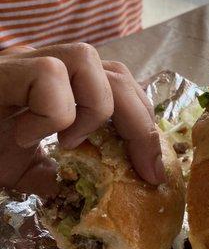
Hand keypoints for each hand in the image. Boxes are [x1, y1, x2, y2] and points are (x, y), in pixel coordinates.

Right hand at [0, 43, 164, 195]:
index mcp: (64, 85)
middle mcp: (49, 64)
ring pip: (87, 58)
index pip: (123, 86)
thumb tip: (94, 189)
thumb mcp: (25, 167)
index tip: (153, 170)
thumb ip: (61, 173)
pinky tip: (29, 138)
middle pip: (118, 73)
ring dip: (93, 110)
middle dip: (139, 126)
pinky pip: (49, 74)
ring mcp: (24, 61)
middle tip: (141, 169)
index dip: (145, 125)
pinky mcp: (2, 70)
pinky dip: (51, 112)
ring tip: (68, 143)